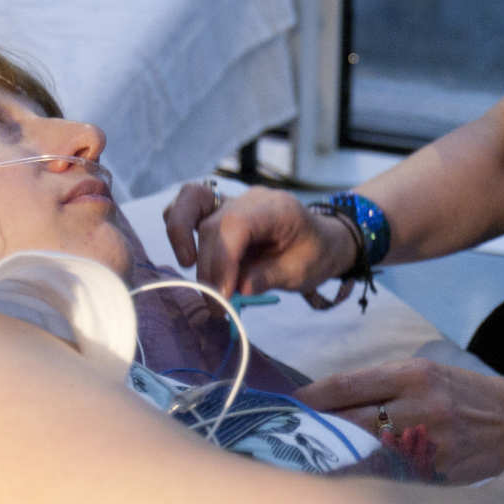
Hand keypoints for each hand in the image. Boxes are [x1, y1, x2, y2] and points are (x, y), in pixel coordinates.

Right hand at [162, 184, 355, 297]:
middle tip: (216, 304)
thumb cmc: (315, 254)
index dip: (223, 260)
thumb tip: (236, 290)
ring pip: (191, 202)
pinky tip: (189, 257)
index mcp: (277, 208)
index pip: (236, 225)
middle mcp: (251, 199)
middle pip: (213, 224)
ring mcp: (233, 201)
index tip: (223, 295)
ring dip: (182, 238)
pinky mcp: (220, 211)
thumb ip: (268, 277)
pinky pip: (190, 208)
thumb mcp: (301, 272)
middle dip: (209, 267)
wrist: (322, 241)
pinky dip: (181, 230)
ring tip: (192, 271)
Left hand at [296, 357, 503, 481]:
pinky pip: (394, 474)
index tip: (288, 405)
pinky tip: (355, 475)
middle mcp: (420, 405)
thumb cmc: (463, 392)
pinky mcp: (439, 471)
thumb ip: (382, 383)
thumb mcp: (426, 371)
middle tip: (290, 435)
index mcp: (413, 374)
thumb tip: (330, 399)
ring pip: (368, 452)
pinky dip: (372, 475)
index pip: (347, 385)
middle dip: (317, 428)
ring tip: (314, 456)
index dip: (311, 397)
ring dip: (340, 454)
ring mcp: (430, 442)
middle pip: (351, 421)